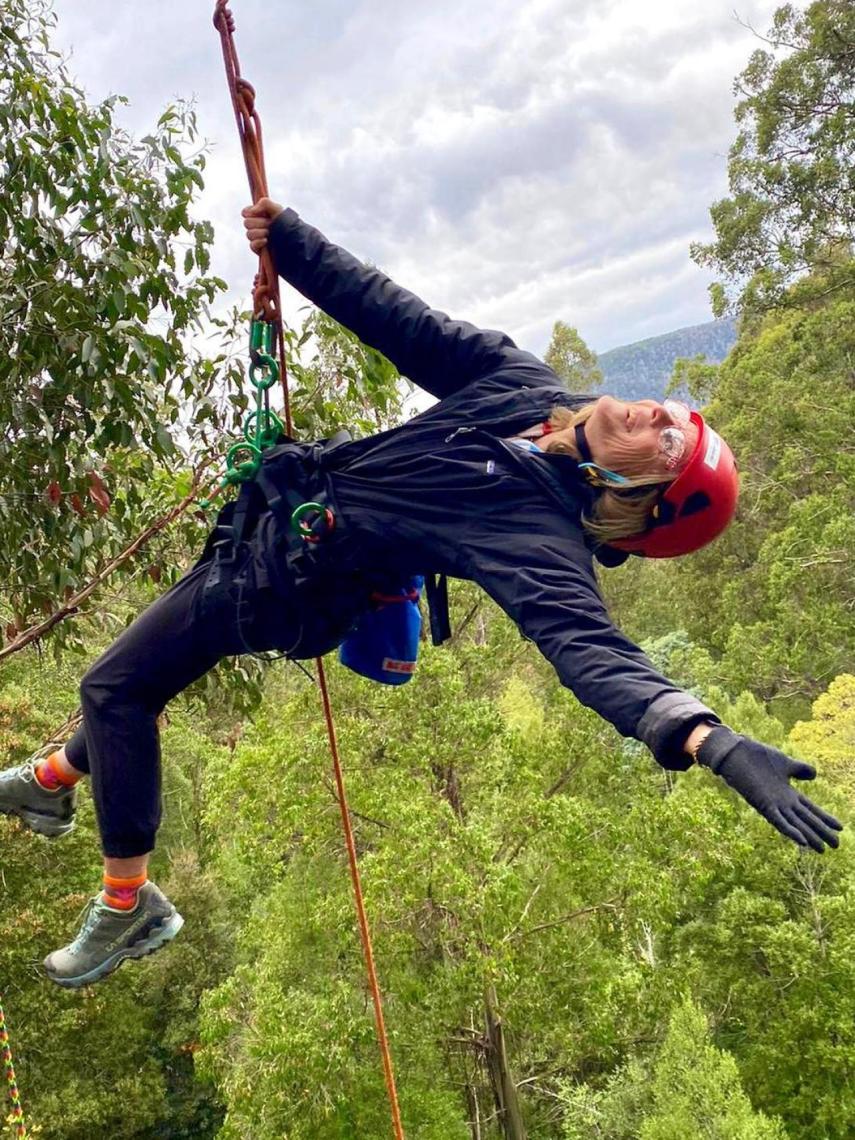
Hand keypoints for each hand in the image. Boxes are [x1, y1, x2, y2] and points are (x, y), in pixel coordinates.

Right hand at [241, 197, 283, 252]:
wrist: (293, 240)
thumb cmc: (286, 223)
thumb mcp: (277, 208)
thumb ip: (264, 203)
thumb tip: (251, 211)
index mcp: (259, 215)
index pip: (245, 212)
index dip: (249, 212)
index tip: (258, 213)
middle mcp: (256, 226)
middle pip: (247, 223)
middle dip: (259, 223)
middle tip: (270, 224)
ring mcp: (256, 238)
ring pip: (249, 234)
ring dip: (260, 232)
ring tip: (270, 233)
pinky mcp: (258, 249)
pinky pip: (252, 245)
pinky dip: (259, 242)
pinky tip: (266, 241)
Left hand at [697, 726, 842, 851]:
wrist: (735, 751)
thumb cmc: (757, 756)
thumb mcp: (784, 762)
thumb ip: (799, 769)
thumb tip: (815, 774)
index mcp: (788, 793)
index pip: (810, 808)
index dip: (825, 818)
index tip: (841, 828)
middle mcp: (782, 802)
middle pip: (806, 819)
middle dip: (820, 832)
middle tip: (836, 846)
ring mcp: (773, 804)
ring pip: (795, 824)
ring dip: (808, 837)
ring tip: (823, 849)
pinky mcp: (762, 804)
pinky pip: (778, 821)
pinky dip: (790, 831)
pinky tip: (802, 841)